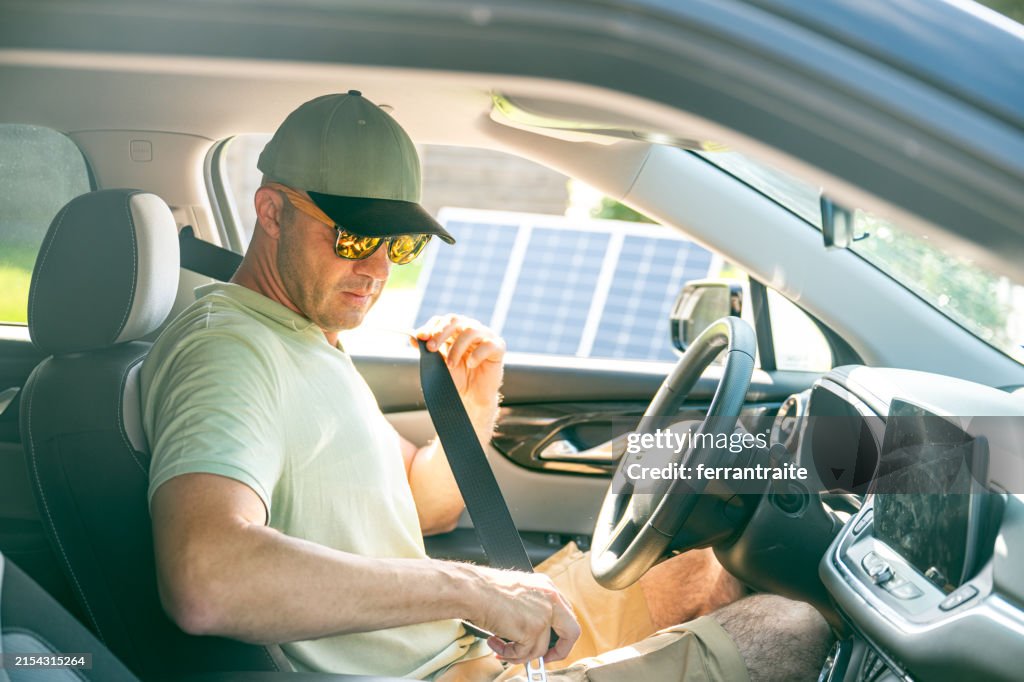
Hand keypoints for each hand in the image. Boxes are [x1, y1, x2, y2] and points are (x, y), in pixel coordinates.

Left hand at [415, 315, 505, 416]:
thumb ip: (428, 350)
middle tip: (431, 348)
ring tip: (451, 365)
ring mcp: (485, 336)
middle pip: (455, 321)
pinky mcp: (498, 347)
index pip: (442, 321)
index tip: (420, 338)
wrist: (471, 398)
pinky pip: (488, 344)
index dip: (431, 327)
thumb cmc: (455, 379)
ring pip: (470, 331)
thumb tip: (413, 337)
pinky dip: (477, 354)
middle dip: (440, 333)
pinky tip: (471, 365)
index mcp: (455, 331)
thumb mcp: (437, 365)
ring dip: (457, 348)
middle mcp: (470, 329)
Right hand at [465, 566, 579, 664]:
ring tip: (500, 647)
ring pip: (540, 649)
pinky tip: (495, 643)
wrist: (471, 590)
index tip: (548, 644)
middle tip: (544, 659)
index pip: (564, 615)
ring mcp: (543, 614)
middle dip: (558, 651)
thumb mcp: (517, 593)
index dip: (558, 634)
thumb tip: (533, 634)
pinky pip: (525, 654)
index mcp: (546, 587)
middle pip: (571, 632)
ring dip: (519, 654)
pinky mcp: (532, 629)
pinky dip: (509, 654)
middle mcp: (550, 598)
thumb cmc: (484, 589)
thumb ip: (531, 608)